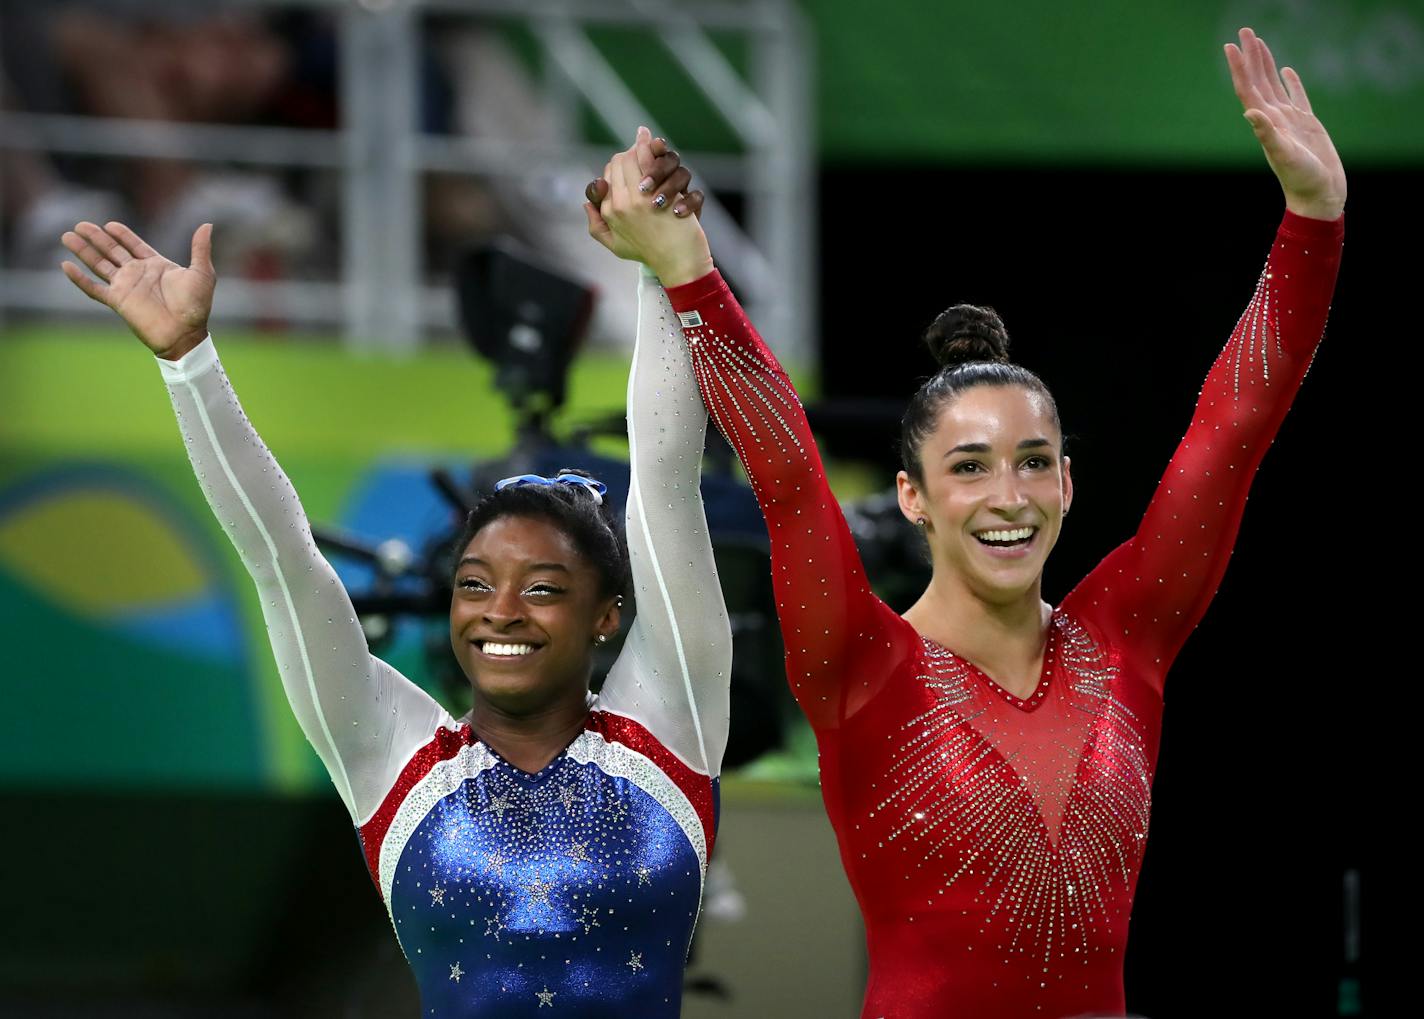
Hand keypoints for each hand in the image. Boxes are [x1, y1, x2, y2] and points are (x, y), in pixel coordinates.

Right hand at [61, 221, 215, 359]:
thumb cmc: (197, 306)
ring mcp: (126, 287)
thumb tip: (207, 224)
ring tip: (67, 236)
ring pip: (99, 264)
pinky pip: (94, 288)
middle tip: (80, 224)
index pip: (134, 245)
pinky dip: (79, 279)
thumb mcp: (202, 273)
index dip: (122, 234)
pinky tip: (65, 266)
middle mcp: (138, 274)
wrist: (185, 333)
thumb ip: (200, 248)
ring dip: (84, 251)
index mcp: (156, 266)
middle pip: (112, 251)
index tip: (109, 224)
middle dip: (96, 237)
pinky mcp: (117, 301)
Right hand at [585, 128, 712, 285]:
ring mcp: (638, 198)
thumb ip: (596, 226)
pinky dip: (651, 148)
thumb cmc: (649, 254)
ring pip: (632, 158)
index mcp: (608, 212)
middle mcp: (619, 203)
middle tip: (640, 143)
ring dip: (640, 145)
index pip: (606, 176)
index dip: (617, 165)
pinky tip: (656, 142)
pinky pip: (649, 161)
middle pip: (618, 162)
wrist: (678, 262)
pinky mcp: (657, 193)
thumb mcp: (615, 245)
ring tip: (646, 136)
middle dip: (629, 151)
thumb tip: (586, 204)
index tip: (630, 159)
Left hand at [1225, 27, 1345, 219]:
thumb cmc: (1302, 179)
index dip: (1239, 68)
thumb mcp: (1284, 156)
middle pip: (1258, 81)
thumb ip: (1268, 134)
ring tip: (1259, 42)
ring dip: (1265, 64)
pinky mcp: (1306, 123)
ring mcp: (1289, 120)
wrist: (1318, 196)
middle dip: (1251, 56)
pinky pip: (1296, 96)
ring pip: (1273, 85)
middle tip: (1245, 31)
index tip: (1230, 46)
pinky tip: (1286, 69)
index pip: (1248, 89)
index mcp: (1265, 123)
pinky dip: (1291, 81)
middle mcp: (1273, 119)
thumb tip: (1251, 112)